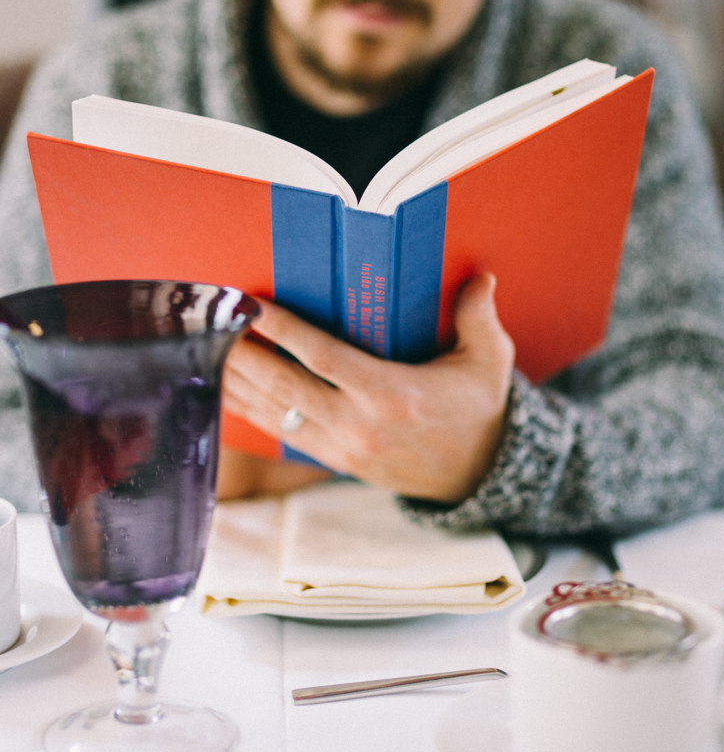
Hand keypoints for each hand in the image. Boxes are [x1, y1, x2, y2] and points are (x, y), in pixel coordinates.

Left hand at [221, 273, 514, 502]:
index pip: (325, 358)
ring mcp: (345, 448)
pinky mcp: (338, 461)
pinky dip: (250, 413)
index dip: (285, 331)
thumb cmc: (480, 408)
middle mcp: (361, 425)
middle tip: (213, 324)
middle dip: (244, 355)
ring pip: (276, 414)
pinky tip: (226, 391)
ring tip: (205, 351)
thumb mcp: (490, 360)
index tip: (253, 306)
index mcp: (393, 395)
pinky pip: (283, 434)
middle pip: (286, 387)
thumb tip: (481, 278)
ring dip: (237, 383)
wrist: (481, 473)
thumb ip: (478, 317)